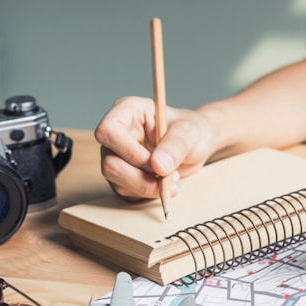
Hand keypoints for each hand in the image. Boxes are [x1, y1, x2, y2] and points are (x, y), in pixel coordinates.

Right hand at [95, 96, 214, 198]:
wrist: (197, 146)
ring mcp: (116, 155)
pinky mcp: (123, 174)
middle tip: (168, 178)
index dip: (129, 152)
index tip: (156, 163)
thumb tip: (158, 166)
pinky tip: (165, 186)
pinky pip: (125, 191)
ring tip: (172, 181)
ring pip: (115, 180)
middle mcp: (117, 133)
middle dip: (140, 177)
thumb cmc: (191, 131)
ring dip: (146, 187)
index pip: (108, 131)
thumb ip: (175, 145)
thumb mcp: (190, 132)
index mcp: (127, 111)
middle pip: (109, 162)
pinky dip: (146, 193)